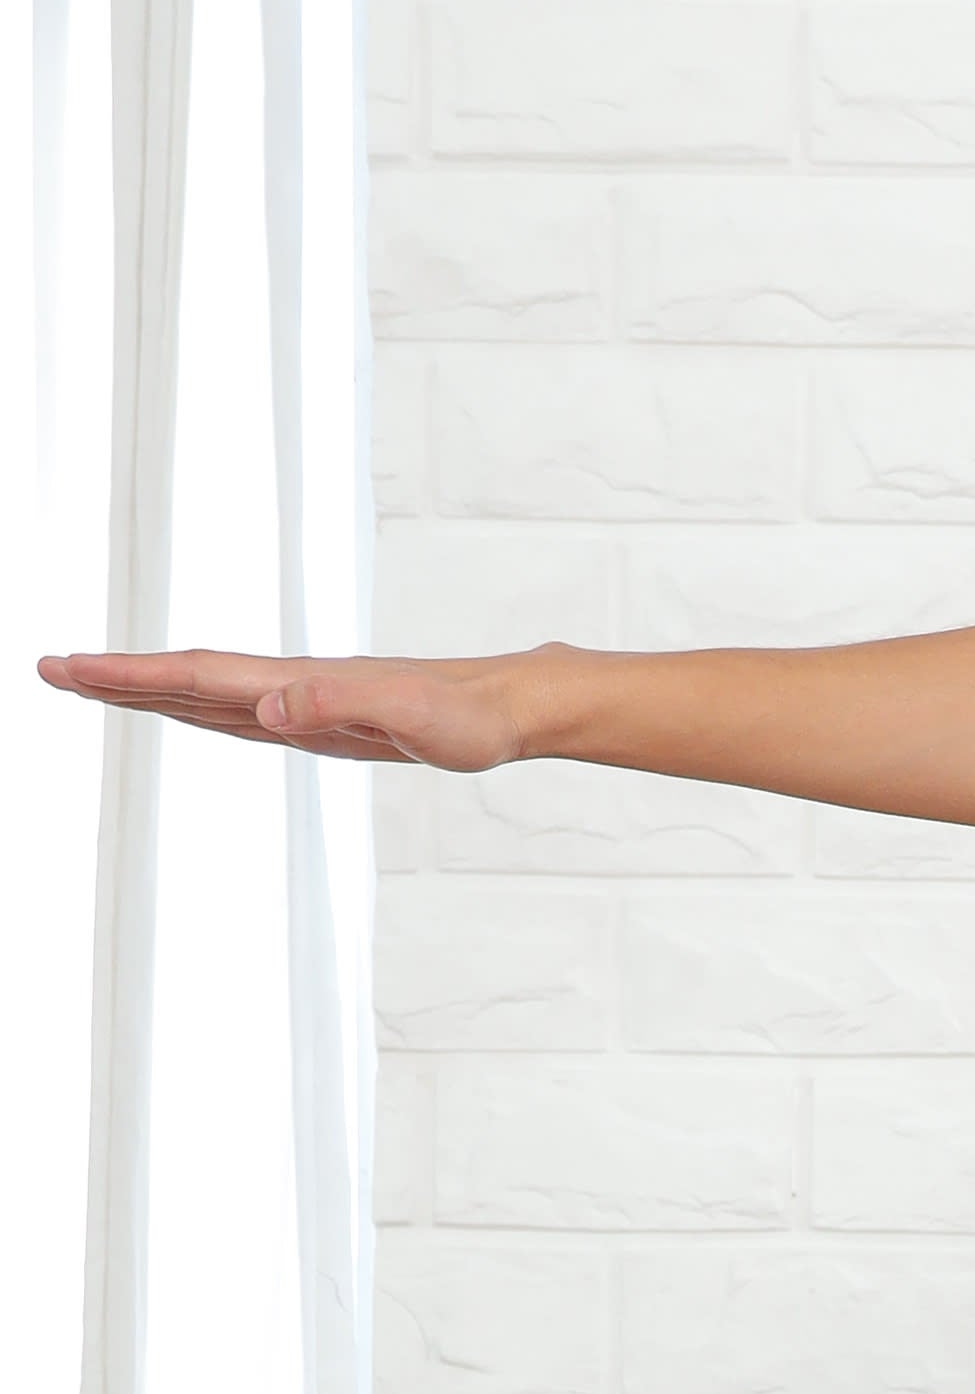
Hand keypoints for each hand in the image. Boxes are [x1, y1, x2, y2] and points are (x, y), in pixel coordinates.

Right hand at [34, 644, 541, 769]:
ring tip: (92, 686)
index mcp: (298, 686)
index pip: (196, 677)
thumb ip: (339, 707)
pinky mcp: (322, 724)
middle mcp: (291, 690)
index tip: (68, 669)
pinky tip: (182, 711)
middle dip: (116, 679)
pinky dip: (199, 711)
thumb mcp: (410, 717)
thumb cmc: (467, 717)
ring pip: (208, 696)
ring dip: (148, 692)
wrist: (507, 706)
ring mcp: (303, 705)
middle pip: (186, 680)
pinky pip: (243, 716)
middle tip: (48, 670)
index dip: (129, 676)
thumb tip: (267, 707)